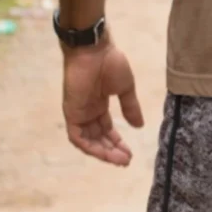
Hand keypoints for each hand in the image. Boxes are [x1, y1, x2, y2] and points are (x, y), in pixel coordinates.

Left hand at [62, 39, 143, 165]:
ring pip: (89, 141)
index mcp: (100, 104)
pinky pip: (77, 137)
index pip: (107, 129)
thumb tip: (139, 126)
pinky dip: (89, 147)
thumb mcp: (125, 87)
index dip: (117, 142)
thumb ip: (130, 107)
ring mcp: (79, 113)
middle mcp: (88, 111)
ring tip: (120, 159)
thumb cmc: (110, 63)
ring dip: (103, 152)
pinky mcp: (71, 113)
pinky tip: (103, 153)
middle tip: (126, 160)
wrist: (94, 50)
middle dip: (112, 150)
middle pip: (98, 138)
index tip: (130, 153)